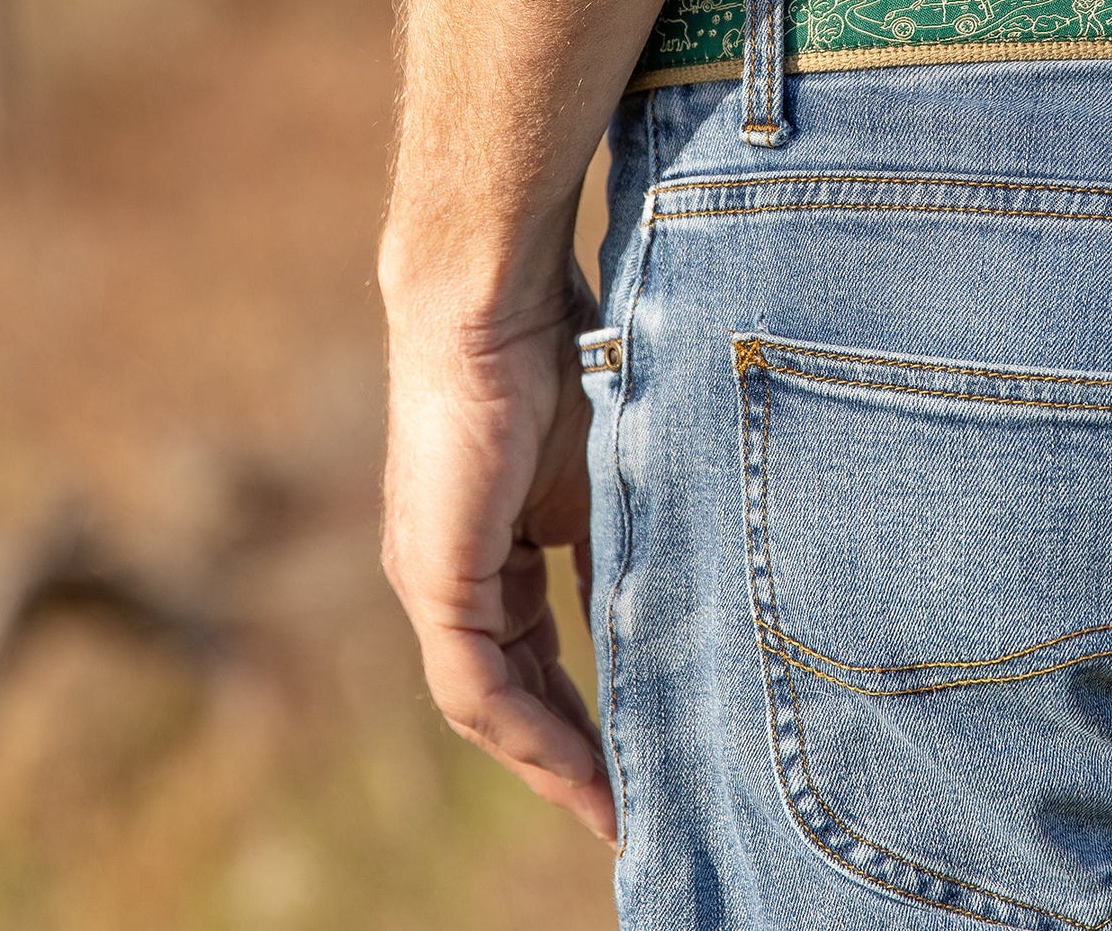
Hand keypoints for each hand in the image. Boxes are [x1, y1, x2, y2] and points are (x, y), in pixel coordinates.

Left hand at [378, 251, 614, 841]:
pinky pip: (475, 684)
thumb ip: (622, 550)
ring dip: (550, 762)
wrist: (500, 297)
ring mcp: (433, 579)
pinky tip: (577, 766)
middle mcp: (450, 574)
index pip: (534, 660)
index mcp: (491, 548)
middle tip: (629, 814)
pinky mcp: (433, 575)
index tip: (637, 769)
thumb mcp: (610, 477)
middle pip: (510, 696)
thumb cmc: (563, 355)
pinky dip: (528, 730)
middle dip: (570, 760)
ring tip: (612, 811)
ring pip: (488, 704)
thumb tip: (678, 615)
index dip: (583, 719)